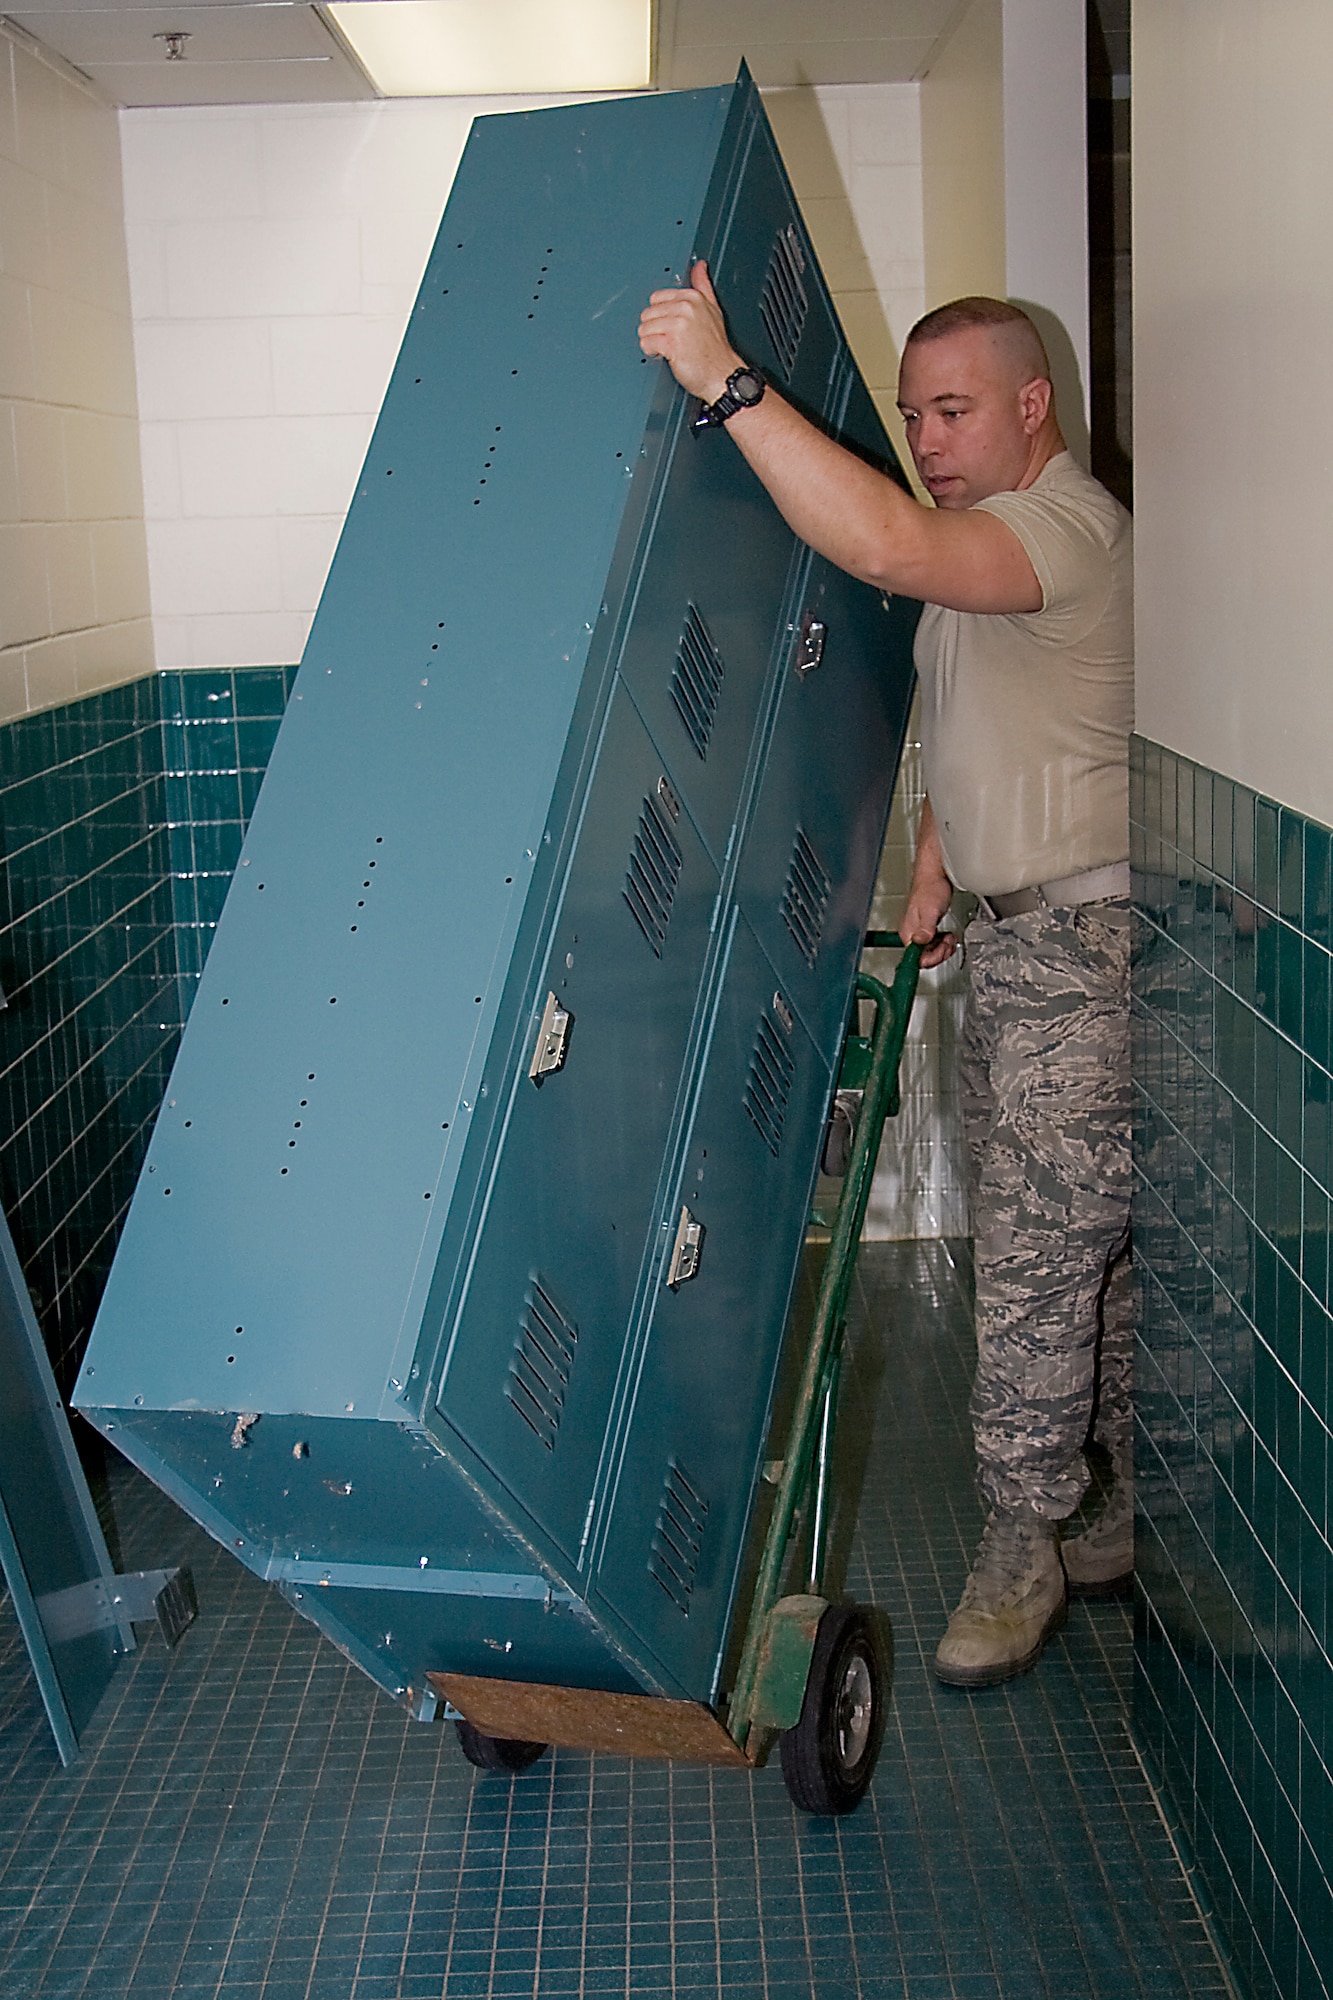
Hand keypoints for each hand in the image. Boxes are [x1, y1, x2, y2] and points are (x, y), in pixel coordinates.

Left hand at [638, 261, 742, 402]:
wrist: (722, 375)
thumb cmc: (716, 349)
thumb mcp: (713, 310)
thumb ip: (703, 285)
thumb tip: (699, 265)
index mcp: (693, 298)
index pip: (657, 298)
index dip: (660, 315)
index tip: (670, 325)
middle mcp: (686, 308)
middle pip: (648, 313)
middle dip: (655, 329)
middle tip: (670, 340)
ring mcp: (678, 325)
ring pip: (645, 328)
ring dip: (652, 341)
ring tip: (668, 348)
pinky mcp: (671, 343)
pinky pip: (646, 342)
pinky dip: (652, 352)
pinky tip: (665, 355)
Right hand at [899, 879, 956, 969]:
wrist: (934, 876)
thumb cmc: (930, 888)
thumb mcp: (929, 909)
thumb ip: (925, 928)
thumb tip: (920, 941)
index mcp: (908, 932)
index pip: (916, 958)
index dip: (932, 958)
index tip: (943, 951)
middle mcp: (912, 934)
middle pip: (924, 957)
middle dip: (940, 953)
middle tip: (948, 943)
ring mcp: (920, 932)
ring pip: (931, 952)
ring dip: (944, 948)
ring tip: (950, 939)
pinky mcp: (927, 928)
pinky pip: (935, 944)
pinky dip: (944, 943)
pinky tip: (948, 936)